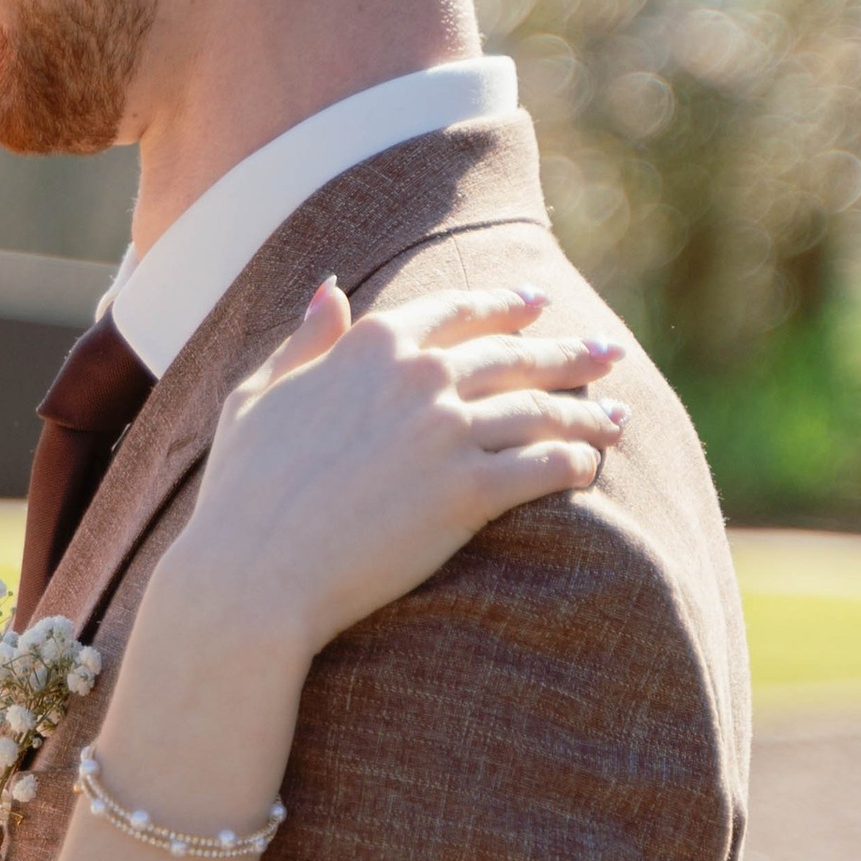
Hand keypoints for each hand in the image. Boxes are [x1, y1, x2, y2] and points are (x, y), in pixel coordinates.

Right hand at [168, 279, 625, 664]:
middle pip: (514, 356)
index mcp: (370, 346)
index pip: (458, 312)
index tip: (539, 307)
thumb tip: (331, 290)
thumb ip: (304, 341)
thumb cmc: (243, 490)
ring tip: (617, 416)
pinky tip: (589, 466)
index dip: (505, 306)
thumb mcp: (257, 396)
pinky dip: (574, 462)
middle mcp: (418, 377)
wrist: (254, 570)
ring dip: (586, 411)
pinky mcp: (469, 491)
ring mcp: (446, 432)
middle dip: (568, 353)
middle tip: (606, 353)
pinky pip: (544, 466)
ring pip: (541, 410)